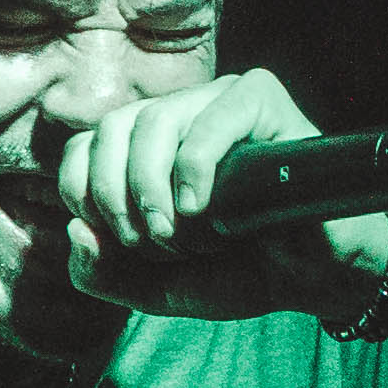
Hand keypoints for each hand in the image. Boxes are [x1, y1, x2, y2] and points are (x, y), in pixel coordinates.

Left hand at [48, 67, 371, 324]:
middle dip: (116, 196)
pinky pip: (212, 117)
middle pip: (111, 127)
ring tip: (187, 235)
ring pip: (153, 121)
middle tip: (153, 244)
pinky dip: (196, 169)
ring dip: (155, 191)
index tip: (117, 241)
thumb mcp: (157, 286)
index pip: (83, 144)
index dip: (83, 193)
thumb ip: (103, 272)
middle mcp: (180, 114)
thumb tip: (74, 230)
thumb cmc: (242, 270)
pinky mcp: (263, 101)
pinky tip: (205, 210)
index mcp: (147, 148)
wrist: (313, 278)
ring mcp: (220, 101)